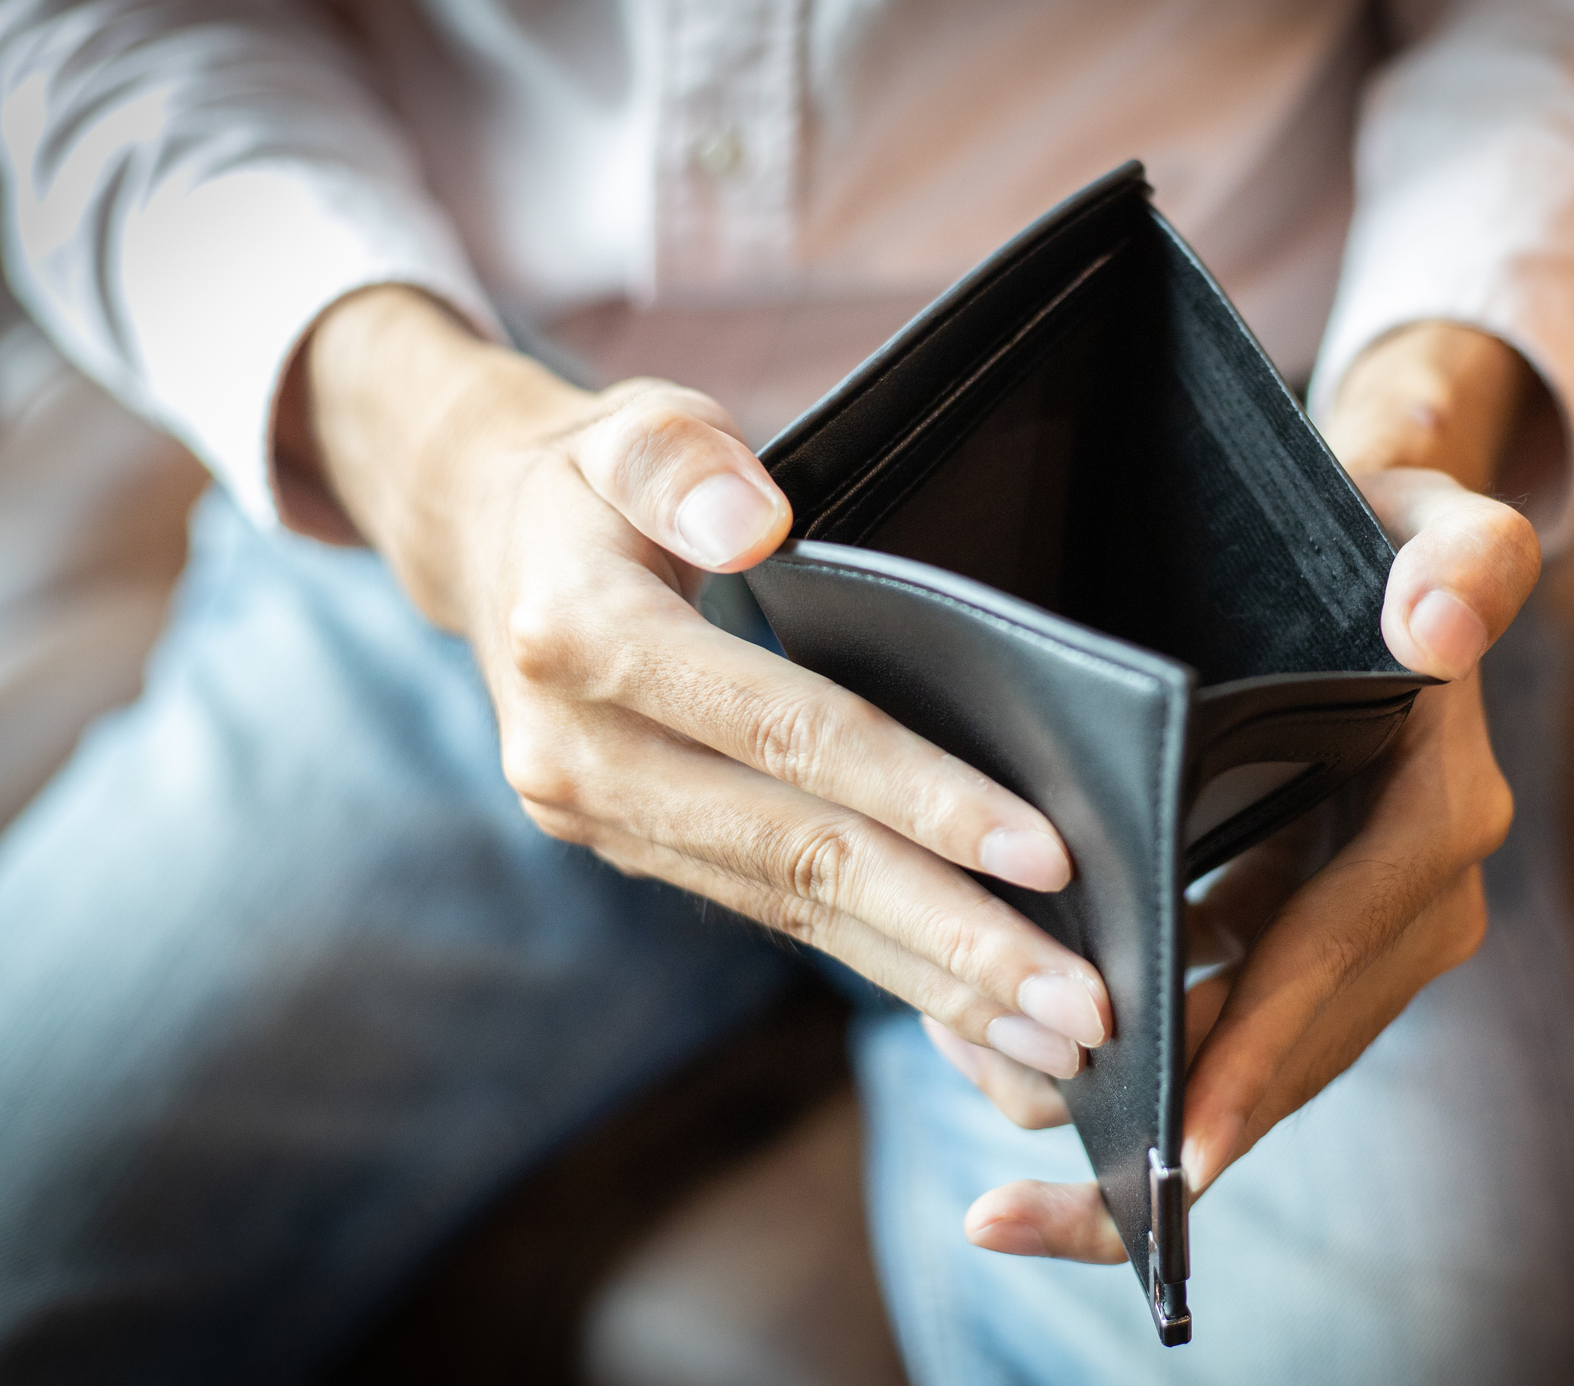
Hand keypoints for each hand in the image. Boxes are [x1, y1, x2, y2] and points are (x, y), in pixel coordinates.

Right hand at [282, 286, 1111, 1078]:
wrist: (490, 551)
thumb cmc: (597, 482)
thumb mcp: (631, 427)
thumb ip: (684, 465)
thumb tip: (754, 526)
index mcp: (584, 641)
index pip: (786, 732)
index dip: (918, 796)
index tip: (1042, 855)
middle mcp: (586, 756)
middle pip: (804, 858)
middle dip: (954, 937)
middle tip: (1083, 1008)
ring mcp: (608, 821)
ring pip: (796, 914)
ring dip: (934, 984)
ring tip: (1056, 1044)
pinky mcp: (645, 852)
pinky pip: (778, 919)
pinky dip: (884, 970)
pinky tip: (975, 1022)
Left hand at [929, 321, 1544, 1260]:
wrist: (1390, 559)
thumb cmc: (1387, 535)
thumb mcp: (1431, 519)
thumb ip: (1457, 559)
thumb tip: (1440, 624)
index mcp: (1437, 822)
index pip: (1332, 954)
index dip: (1254, 1049)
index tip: (1175, 1152)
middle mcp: (1420, 903)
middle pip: (1291, 1053)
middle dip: (1172, 1142)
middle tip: (1027, 1208)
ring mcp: (1369, 937)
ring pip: (1259, 1070)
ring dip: (1142, 1136)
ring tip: (1008, 1194)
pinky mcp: (1312, 943)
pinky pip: (1239, 1037)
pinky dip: (1158, 1084)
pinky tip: (1042, 1109)